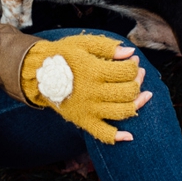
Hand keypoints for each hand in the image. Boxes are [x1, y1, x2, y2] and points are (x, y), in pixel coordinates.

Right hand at [21, 33, 152, 142]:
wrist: (37, 74)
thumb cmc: (62, 55)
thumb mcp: (82, 44)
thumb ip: (107, 47)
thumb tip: (130, 52)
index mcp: (93, 70)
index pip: (126, 71)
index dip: (134, 65)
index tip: (132, 61)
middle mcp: (93, 92)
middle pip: (128, 91)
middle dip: (138, 81)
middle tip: (138, 75)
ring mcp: (88, 109)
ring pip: (122, 111)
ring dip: (138, 103)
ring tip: (144, 95)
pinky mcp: (83, 120)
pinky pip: (103, 133)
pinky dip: (117, 136)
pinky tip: (129, 135)